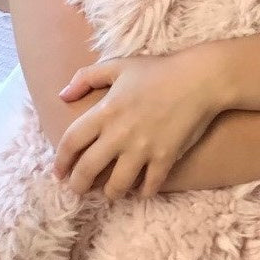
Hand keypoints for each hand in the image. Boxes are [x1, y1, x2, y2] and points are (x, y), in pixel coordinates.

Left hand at [54, 49, 226, 198]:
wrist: (200, 79)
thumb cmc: (158, 70)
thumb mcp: (117, 65)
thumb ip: (86, 77)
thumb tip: (62, 95)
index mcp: (104, 112)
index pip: (71, 142)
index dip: (61, 161)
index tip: (59, 172)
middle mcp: (119, 134)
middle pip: (88, 169)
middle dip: (78, 185)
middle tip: (78, 190)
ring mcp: (142, 149)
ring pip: (117, 185)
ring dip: (110, 193)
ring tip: (110, 193)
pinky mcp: (165, 158)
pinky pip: (150, 185)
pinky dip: (143, 192)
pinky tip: (141, 190)